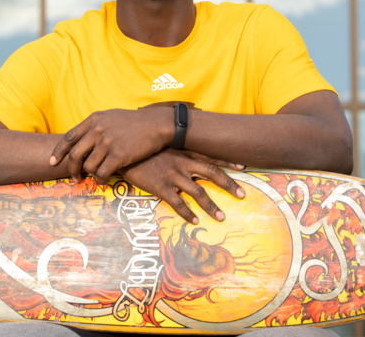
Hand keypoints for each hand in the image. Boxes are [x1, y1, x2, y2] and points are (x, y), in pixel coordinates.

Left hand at [50, 108, 172, 182]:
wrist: (156, 125)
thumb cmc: (134, 122)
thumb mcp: (111, 116)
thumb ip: (95, 125)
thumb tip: (81, 138)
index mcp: (94, 120)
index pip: (68, 137)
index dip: (58, 151)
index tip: (52, 161)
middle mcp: (98, 130)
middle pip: (74, 155)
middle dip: (71, 169)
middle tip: (74, 177)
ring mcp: (108, 143)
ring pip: (88, 167)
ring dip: (89, 175)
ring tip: (94, 177)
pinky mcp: (119, 156)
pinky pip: (102, 173)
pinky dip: (100, 179)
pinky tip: (104, 179)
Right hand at [120, 149, 245, 223]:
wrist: (122, 150)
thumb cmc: (143, 147)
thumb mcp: (162, 143)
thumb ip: (176, 147)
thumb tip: (186, 148)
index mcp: (184, 151)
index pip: (211, 156)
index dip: (228, 162)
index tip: (243, 167)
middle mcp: (182, 162)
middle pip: (212, 173)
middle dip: (229, 184)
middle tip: (242, 195)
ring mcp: (172, 175)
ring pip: (197, 192)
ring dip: (211, 205)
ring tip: (221, 217)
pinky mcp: (160, 186)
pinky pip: (177, 203)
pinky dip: (186, 213)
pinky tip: (194, 221)